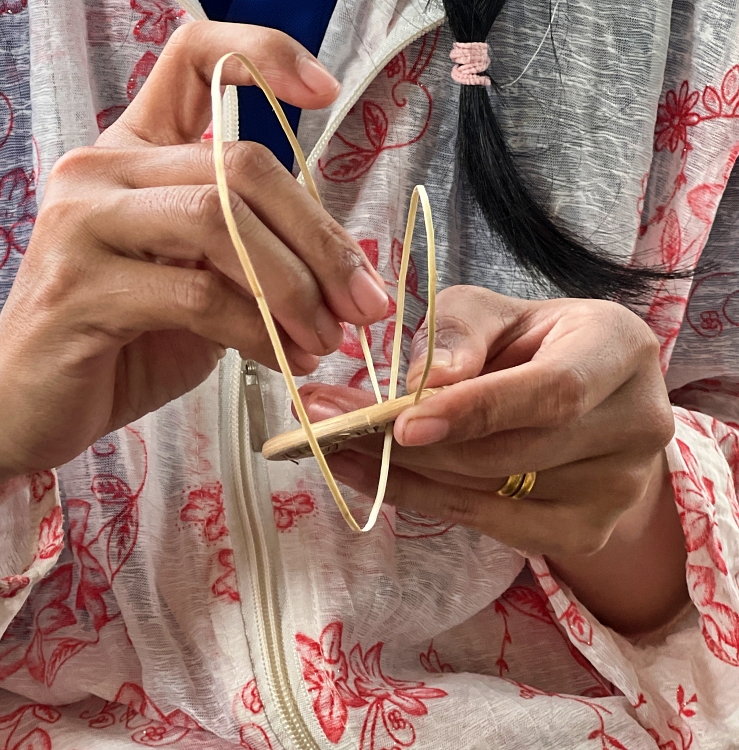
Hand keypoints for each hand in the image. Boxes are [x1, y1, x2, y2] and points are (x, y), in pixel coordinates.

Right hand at [0, 22, 389, 535]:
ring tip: (327, 339)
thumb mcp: (193, 290)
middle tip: (364, 303)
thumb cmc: (114, 347)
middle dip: (320, 240)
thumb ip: (247, 258)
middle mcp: (97, 171)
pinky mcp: (77, 288)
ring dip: (294, 288)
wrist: (20, 410)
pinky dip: (259, 330)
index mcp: (129, 154)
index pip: (192, 57)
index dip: (262, 54)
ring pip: (219, 221)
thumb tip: (342, 268)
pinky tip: (284, 359)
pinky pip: (197, 295)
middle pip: (237, 164)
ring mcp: (80, 223)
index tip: (324, 92)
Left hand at [301, 285, 688, 633]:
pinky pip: (489, 524)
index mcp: (619, 349)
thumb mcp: (492, 312)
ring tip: (334, 444)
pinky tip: (368, 475)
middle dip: (412, 444)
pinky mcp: (587, 531)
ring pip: (491, 492)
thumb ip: (459, 334)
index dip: (476, 411)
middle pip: (512, 450)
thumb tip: (428, 383)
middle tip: (331, 423)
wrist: (588, 401)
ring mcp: (618, 488)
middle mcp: (637, 423)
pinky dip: (421, 500)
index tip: (401, 421)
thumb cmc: (530, 342)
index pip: (551, 391)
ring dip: (403, 472)